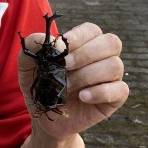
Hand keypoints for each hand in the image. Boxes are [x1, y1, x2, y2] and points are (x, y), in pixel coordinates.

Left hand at [18, 21, 127, 137]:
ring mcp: (111, 77)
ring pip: (114, 65)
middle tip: (65, 66)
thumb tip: (51, 40)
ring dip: (87, 75)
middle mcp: (102, 57)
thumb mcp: (28, 66)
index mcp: (85, 44)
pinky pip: (120, 89)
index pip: (92, 30)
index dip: (79, 36)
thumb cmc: (40, 87)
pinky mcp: (115, 98)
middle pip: (111, 43)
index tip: (62, 46)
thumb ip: (32, 46)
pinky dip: (100, 92)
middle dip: (86, 54)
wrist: (44, 118)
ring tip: (67, 86)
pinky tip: (82, 97)